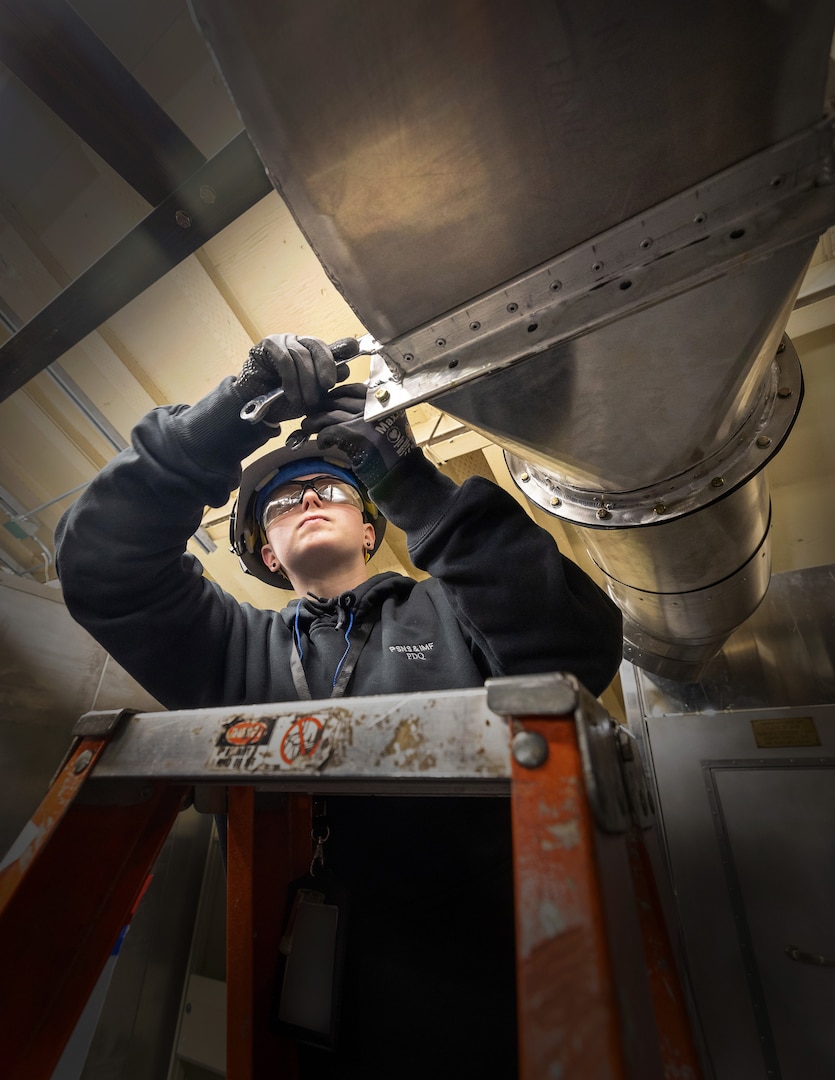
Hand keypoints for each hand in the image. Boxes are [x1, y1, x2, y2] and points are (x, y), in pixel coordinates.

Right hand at [234, 334, 346, 425]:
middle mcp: (299, 342)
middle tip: (327, 386)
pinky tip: (292, 395)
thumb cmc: (284, 400)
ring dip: (306, 381)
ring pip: (301, 355)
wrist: (254, 405)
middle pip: (317, 346)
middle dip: (325, 367)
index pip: (331, 346)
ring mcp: (282, 341)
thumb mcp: (311, 395)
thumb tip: (346, 369)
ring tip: (307, 401)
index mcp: (312, 351)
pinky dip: (291, 380)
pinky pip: (284, 360)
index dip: (343, 348)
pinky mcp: (267, 345)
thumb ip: (325, 383)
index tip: (355, 351)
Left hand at [294, 384, 416, 488]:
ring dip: (315, 421)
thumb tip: (336, 403)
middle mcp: (375, 406)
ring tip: (307, 427)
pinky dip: (322, 437)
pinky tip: (322, 444)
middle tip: (309, 413)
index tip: (325, 401)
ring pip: (330, 415)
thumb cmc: (392, 450)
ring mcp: (365, 419)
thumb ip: (369, 410)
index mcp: (383, 400)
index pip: (354, 389)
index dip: (336, 394)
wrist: (401, 473)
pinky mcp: (355, 435)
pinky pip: (330, 431)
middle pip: (339, 400)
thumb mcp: (388, 421)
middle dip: (320, 407)